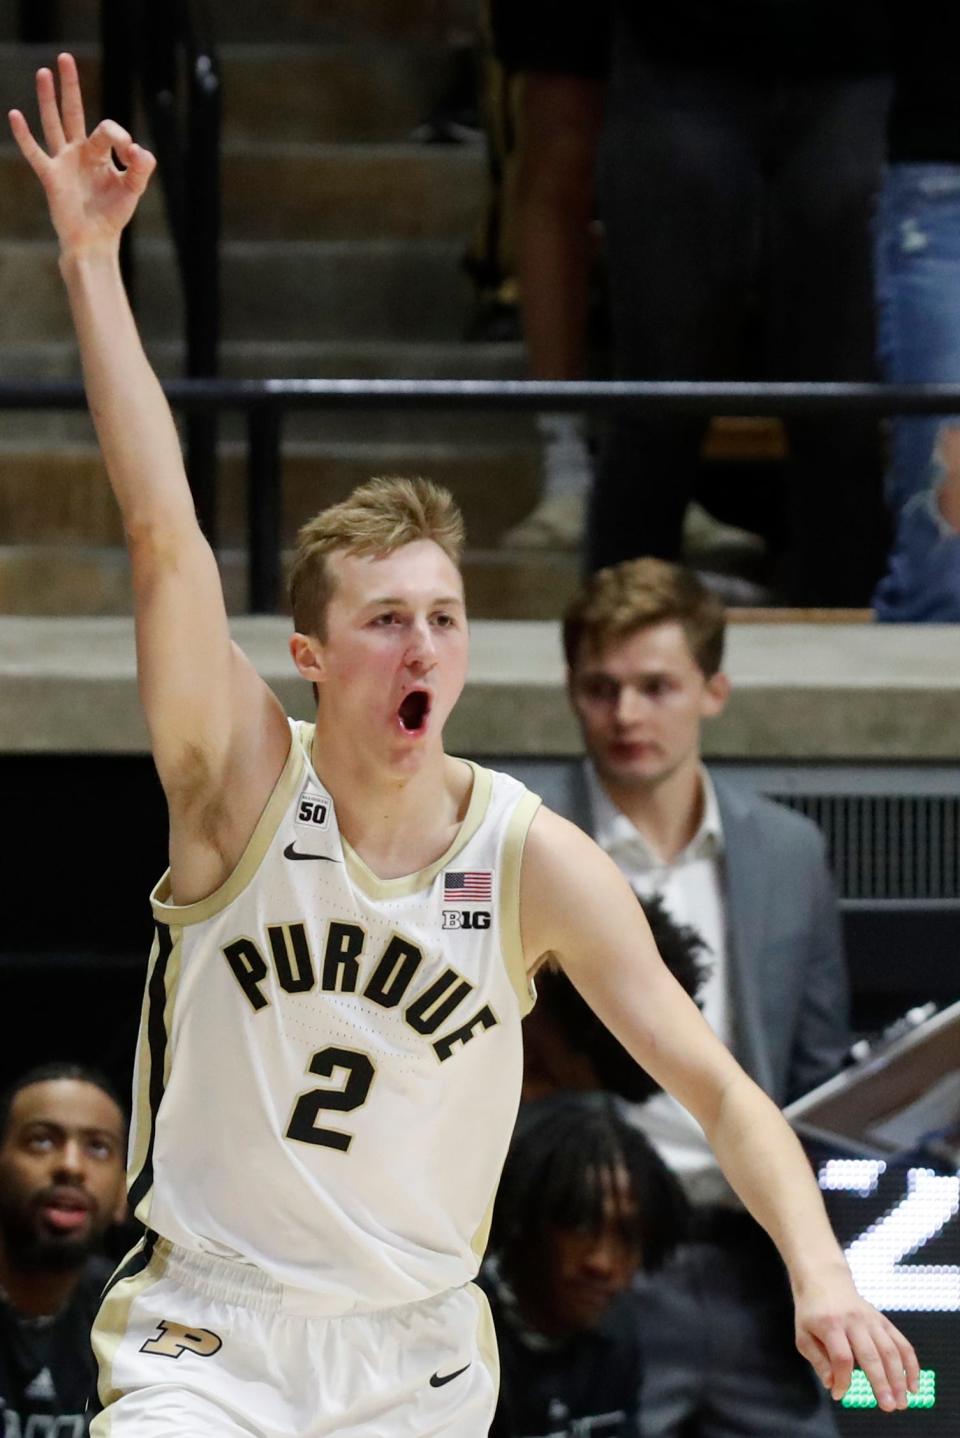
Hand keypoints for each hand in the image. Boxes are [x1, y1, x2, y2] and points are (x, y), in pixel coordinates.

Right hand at [8, 52, 154, 255]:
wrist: (96, 241)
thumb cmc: (113, 216)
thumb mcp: (133, 190)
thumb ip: (142, 168)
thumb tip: (139, 149)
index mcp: (100, 153)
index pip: (107, 129)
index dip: (121, 136)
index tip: (131, 156)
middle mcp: (79, 152)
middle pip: (73, 111)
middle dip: (70, 86)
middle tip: (65, 57)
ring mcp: (63, 162)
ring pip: (53, 123)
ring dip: (48, 98)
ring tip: (44, 73)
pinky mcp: (51, 177)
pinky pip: (34, 152)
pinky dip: (24, 135)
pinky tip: (15, 114)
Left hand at [794, 1269, 918, 1412]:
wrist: (825, 1279)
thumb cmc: (812, 1311)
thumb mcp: (803, 1334)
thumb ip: (818, 1361)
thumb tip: (833, 1385)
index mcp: (830, 1324)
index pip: (841, 1357)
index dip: (843, 1380)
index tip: (839, 1395)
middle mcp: (854, 1321)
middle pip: (871, 1355)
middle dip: (881, 1383)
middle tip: (888, 1407)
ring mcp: (871, 1319)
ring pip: (890, 1350)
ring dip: (899, 1378)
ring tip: (901, 1403)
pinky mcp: (883, 1320)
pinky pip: (901, 1343)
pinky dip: (911, 1365)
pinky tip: (913, 1385)